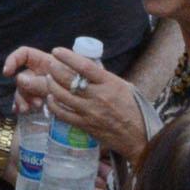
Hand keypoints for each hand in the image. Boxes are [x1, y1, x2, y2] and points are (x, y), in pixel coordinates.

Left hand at [27, 44, 145, 158]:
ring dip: (51, 85)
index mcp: (110, 84)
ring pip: (62, 96)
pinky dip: (53, 105)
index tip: (57, 51)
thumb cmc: (134, 110)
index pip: (84, 66)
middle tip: (50, 64)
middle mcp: (98, 97)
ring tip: (48, 78)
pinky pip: (63, 114)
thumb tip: (87, 67)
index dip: (68, 57)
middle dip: (54, 69)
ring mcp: (90, 112)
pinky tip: (50, 98)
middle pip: (68, 80)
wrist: (140, 138)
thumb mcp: (124, 87)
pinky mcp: (85, 126)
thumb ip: (105, 78)